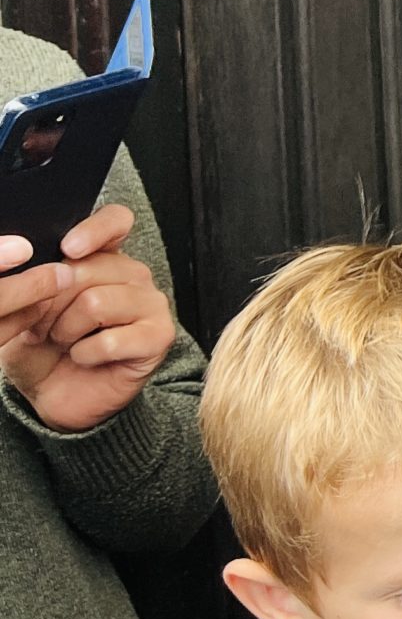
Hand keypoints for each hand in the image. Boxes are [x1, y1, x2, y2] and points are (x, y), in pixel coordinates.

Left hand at [0, 204, 175, 432]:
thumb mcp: (24, 311)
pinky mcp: (159, 336)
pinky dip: (85, 355)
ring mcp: (151, 304)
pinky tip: (85, 359)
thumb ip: (34, 285)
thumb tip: (39, 271)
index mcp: (104, 259)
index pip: (116, 222)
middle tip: (43, 327)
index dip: (95, 230)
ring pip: (96, 303)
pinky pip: (112, 339)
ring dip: (66, 331)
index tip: (68, 248)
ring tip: (64, 343)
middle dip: (50, 304)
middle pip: (89, 268)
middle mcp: (133, 275)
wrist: (53, 397)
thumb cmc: (40, 350)